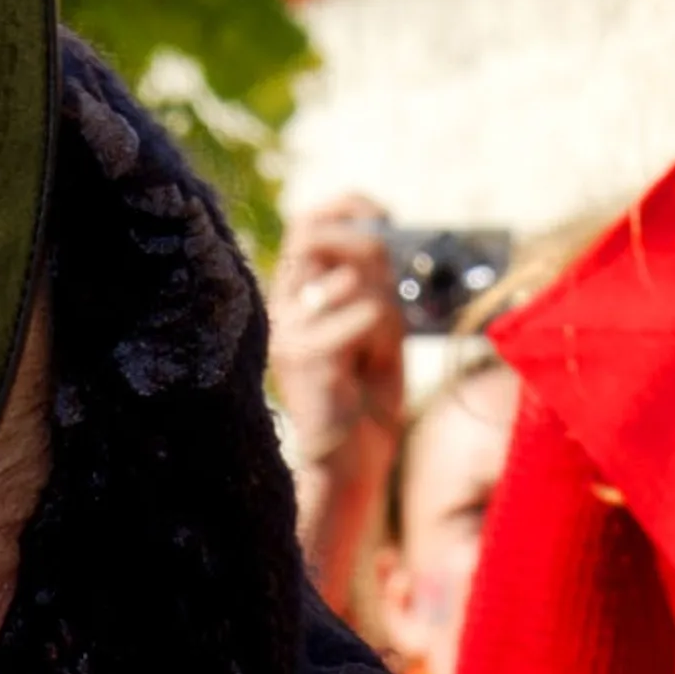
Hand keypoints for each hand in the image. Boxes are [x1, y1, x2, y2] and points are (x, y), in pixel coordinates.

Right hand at [269, 199, 405, 606]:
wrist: (349, 466)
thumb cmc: (365, 400)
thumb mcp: (376, 331)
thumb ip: (375, 287)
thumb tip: (390, 240)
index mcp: (296, 294)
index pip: (307, 222)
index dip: (347, 207)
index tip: (384, 216)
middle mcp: (282, 305)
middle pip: (315, 233)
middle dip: (364, 241)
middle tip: (391, 270)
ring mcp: (289, 330)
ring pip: (350, 276)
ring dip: (383, 302)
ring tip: (383, 344)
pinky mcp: (304, 357)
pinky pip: (360, 314)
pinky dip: (383, 332)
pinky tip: (376, 364)